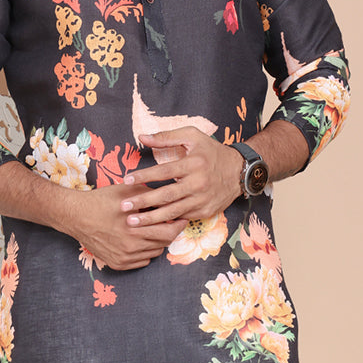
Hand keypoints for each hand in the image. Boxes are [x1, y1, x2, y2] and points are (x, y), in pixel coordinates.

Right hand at [62, 185, 185, 269]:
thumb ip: (150, 195)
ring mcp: (124, 258)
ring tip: (154, 230)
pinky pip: (142, 262)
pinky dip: (146, 252)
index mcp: (135, 229)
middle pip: (163, 244)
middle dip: (170, 232)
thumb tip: (169, 197)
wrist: (76, 216)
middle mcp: (131, 247)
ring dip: (157, 242)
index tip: (182, 218)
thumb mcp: (128, 192)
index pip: (168, 233)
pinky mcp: (117, 264)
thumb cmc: (101, 201)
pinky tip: (142, 240)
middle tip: (171, 223)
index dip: (178, 225)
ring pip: (153, 253)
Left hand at [119, 127, 243, 228]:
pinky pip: (181, 218)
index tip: (127, 179)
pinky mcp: (204, 212)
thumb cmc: (212, 152)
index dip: (144, 176)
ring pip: (172, 212)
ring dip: (150, 218)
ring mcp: (201, 200)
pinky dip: (166, 222)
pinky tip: (151, 226)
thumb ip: (166, 137)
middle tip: (124, 207)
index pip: (164, 171)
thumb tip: (142, 138)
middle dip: (143, 202)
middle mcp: (197, 184)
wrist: (239, 172)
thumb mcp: (192, 136)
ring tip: (132, 222)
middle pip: (165, 195)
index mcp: (193, 164)